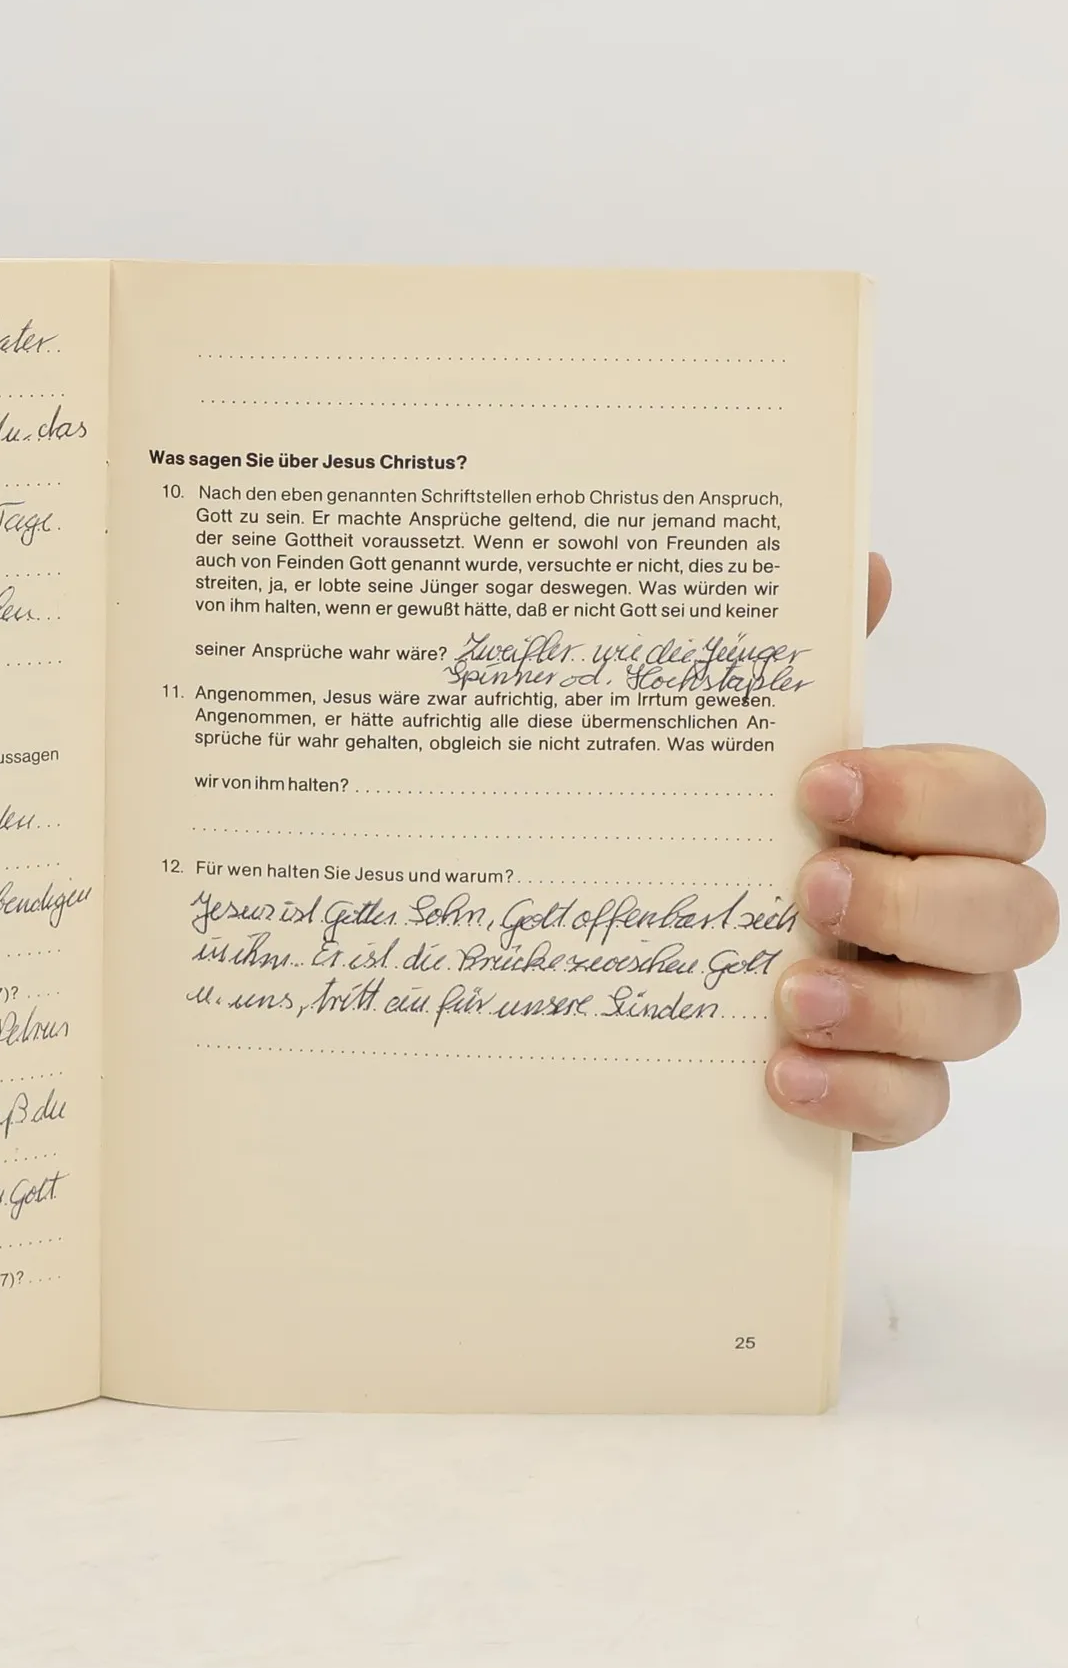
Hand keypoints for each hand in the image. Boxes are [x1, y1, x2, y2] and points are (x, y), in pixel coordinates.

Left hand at [766, 556, 1057, 1146]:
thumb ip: (802, 673)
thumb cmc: (733, 847)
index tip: (815, 785)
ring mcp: (932, 1012)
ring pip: (981, 1016)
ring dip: (890, 1004)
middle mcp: (957, 920)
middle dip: (919, 899)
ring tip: (788, 994)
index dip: (927, 794)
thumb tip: (861, 562)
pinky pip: (918, 1105)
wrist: (652, 970)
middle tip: (810, 887)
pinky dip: (860, 1094)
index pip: (998, 803)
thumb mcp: (743, 760)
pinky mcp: (888, 1092)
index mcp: (935, 830)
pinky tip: (781, 1074)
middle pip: (1016, 912)